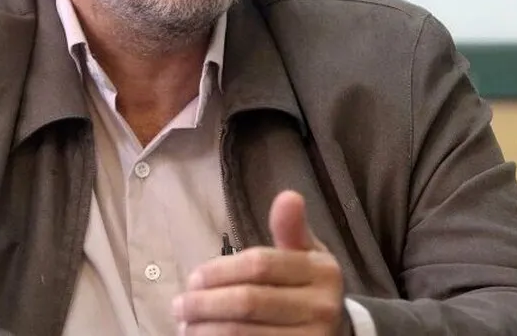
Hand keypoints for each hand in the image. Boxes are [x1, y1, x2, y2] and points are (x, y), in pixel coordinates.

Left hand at [173, 190, 349, 334]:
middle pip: (249, 302)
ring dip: (205, 330)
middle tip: (179, 306)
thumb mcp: (305, 254)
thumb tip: (289, 195)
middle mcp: (321, 307)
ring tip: (185, 326)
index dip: (219, 270)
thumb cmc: (307, 286)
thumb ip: (290, 229)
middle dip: (205, 303)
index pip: (260, 265)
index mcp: (321, 271)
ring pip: (243, 334)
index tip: (192, 278)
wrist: (336, 331)